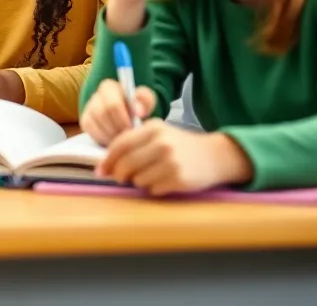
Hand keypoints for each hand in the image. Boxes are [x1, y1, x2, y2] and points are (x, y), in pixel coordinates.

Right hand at [80, 78, 156, 144]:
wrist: (128, 115)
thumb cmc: (137, 106)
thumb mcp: (145, 101)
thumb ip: (145, 100)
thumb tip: (139, 112)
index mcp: (109, 87)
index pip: (112, 104)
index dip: (123, 118)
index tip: (133, 127)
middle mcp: (96, 95)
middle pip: (102, 115)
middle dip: (117, 128)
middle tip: (128, 136)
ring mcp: (89, 109)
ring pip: (97, 125)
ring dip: (111, 134)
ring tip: (123, 139)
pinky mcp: (86, 122)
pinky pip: (92, 132)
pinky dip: (104, 138)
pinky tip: (114, 140)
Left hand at [98, 121, 252, 194]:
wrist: (215, 156)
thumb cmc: (180, 146)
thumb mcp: (158, 134)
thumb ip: (133, 143)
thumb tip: (105, 166)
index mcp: (153, 128)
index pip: (120, 144)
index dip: (107, 159)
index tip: (100, 170)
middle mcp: (162, 143)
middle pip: (126, 164)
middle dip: (119, 174)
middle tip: (121, 178)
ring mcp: (171, 161)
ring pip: (138, 179)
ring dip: (138, 181)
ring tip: (150, 175)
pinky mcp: (179, 179)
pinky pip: (153, 189)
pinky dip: (153, 188)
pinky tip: (163, 181)